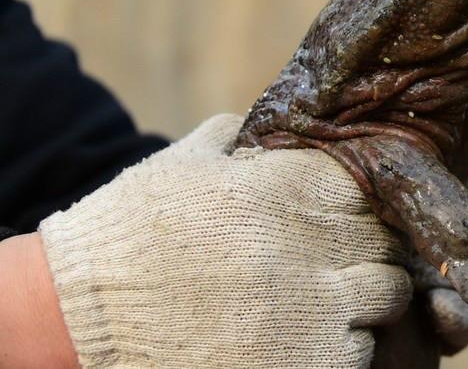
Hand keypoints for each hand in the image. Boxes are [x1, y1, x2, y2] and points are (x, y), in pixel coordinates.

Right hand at [36, 115, 411, 367]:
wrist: (79, 316)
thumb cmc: (128, 236)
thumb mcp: (181, 164)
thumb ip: (236, 137)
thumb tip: (273, 124)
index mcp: (284, 189)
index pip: (370, 186)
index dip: (360, 204)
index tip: (342, 219)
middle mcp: (309, 244)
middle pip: (386, 239)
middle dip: (367, 249)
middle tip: (335, 263)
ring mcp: (315, 308)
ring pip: (387, 294)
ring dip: (363, 298)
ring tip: (320, 303)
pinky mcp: (312, 363)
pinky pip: (360, 350)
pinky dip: (341, 346)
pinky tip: (303, 340)